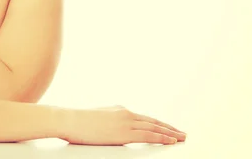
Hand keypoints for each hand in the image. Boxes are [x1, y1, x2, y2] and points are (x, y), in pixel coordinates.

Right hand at [61, 105, 186, 145]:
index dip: (158, 124)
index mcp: (120, 110)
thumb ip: (110, 121)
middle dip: (169, 128)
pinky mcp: (124, 132)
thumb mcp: (97, 118)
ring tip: (182, 138)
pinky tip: (171, 141)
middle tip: (182, 133)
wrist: (69, 120)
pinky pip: (149, 135)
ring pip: (155, 127)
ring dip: (170, 133)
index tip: (169, 128)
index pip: (145, 118)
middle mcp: (126, 113)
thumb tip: (115, 129)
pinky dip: (162, 137)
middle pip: (153, 121)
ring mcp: (126, 122)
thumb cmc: (78, 122)